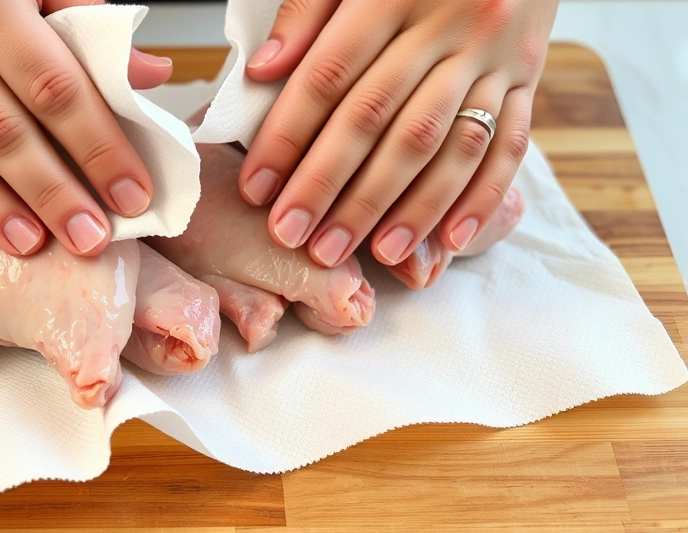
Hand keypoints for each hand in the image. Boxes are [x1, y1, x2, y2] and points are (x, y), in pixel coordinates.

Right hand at [0, 0, 172, 256]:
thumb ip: (77, 14)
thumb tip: (145, 74)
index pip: (54, 85)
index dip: (99, 144)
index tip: (134, 191)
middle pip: (9, 129)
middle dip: (61, 191)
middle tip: (99, 237)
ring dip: (15, 206)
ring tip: (57, 245)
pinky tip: (6, 228)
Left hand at [240, 0, 557, 267]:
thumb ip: (308, 10)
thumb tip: (265, 69)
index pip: (329, 76)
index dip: (288, 137)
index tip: (257, 188)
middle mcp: (450, 25)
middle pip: (381, 120)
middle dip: (333, 187)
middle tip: (295, 236)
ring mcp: (495, 55)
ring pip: (445, 143)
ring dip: (404, 207)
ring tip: (366, 253)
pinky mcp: (528, 76)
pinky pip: (510, 144)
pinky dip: (479, 197)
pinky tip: (447, 241)